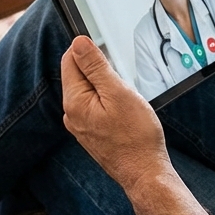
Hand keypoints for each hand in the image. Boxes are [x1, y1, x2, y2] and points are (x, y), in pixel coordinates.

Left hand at [60, 36, 170, 191]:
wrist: (144, 172)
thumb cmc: (136, 135)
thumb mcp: (118, 92)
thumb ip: (95, 66)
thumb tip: (78, 42)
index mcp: (74, 101)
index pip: (70, 60)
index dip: (90, 52)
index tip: (111, 58)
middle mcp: (71, 113)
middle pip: (79, 75)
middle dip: (102, 73)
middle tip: (124, 87)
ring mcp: (79, 125)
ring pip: (90, 91)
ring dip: (108, 89)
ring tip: (126, 104)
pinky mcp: (91, 133)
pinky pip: (96, 107)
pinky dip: (110, 104)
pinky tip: (125, 115)